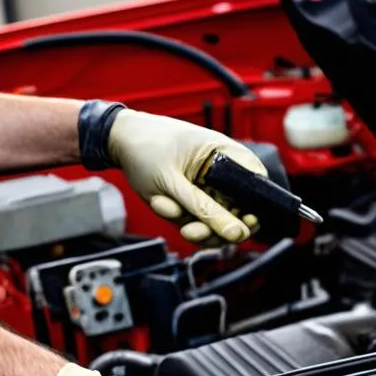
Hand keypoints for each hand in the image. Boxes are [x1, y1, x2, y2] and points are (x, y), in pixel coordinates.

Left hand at [107, 110, 266, 244]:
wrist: (118, 141)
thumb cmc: (145, 149)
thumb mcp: (174, 184)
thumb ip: (205, 210)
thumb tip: (236, 233)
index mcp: (226, 154)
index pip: (257, 184)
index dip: (254, 210)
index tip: (240, 227)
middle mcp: (222, 171)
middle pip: (238, 212)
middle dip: (214, 227)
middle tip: (191, 231)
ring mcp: (209, 186)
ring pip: (217, 222)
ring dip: (194, 226)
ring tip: (168, 210)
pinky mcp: (195, 198)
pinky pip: (199, 221)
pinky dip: (181, 220)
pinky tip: (162, 203)